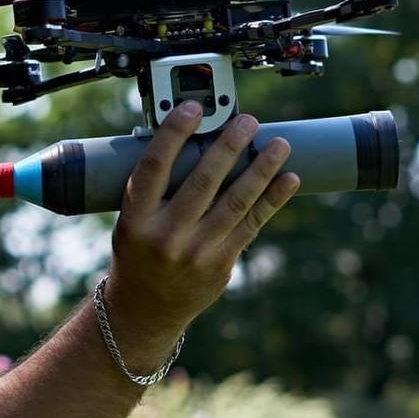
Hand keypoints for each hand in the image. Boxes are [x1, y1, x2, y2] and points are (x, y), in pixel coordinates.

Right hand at [107, 103, 299, 331]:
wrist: (145, 308)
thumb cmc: (138, 252)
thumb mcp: (130, 220)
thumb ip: (155, 189)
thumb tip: (193, 143)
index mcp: (136, 219)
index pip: (154, 168)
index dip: (173, 135)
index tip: (193, 109)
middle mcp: (166, 236)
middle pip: (202, 182)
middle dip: (229, 147)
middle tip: (248, 121)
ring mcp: (196, 252)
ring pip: (235, 202)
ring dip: (261, 170)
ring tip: (278, 145)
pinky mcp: (221, 264)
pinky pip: (252, 225)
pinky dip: (272, 200)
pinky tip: (288, 180)